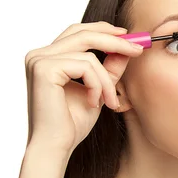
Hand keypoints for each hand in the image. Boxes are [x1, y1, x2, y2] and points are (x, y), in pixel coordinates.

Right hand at [24, 21, 143, 154]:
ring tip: (110, 101)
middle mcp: (39, 54)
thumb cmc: (72, 123)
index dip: (104, 30)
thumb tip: (128, 48)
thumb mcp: (98, 89)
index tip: (129, 36)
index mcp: (47, 57)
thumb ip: (109, 68)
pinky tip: (93, 103)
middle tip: (138, 50)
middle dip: (115, 41)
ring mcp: (39, 60)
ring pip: (89, 54)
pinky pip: (85, 66)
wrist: (56, 147)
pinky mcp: (44, 69)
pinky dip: (97, 85)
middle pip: (83, 33)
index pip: (78, 32)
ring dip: (107, 79)